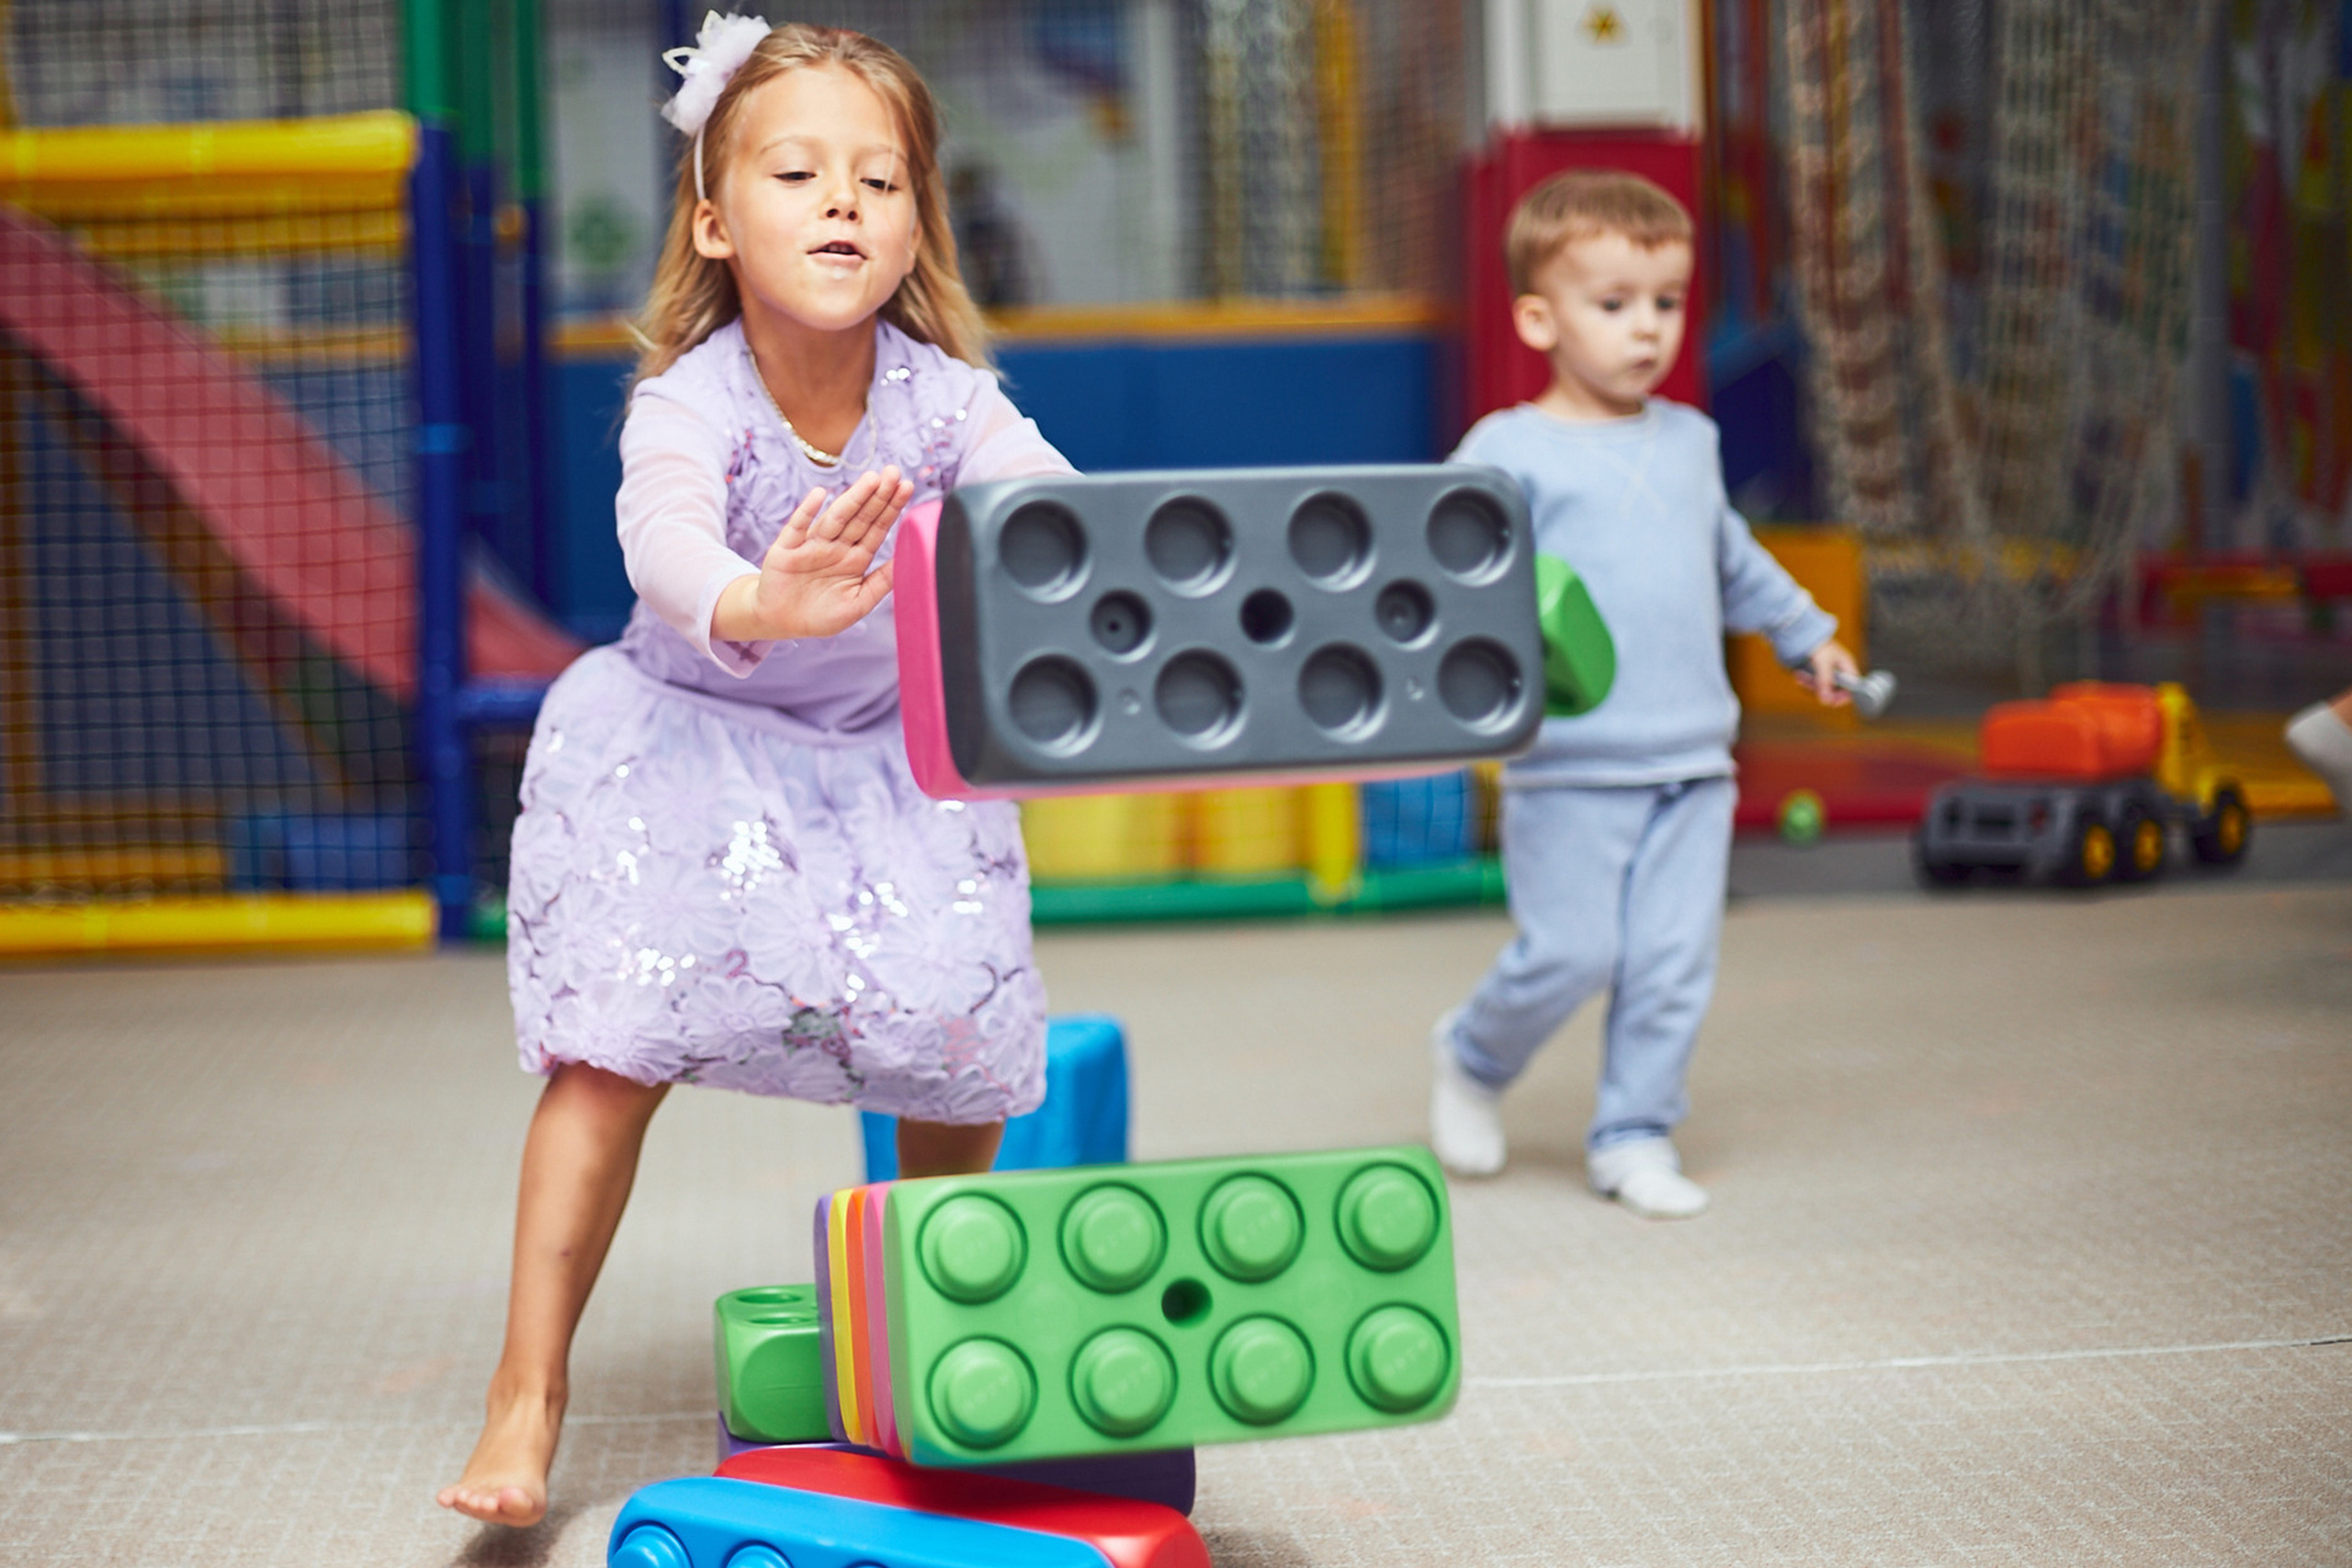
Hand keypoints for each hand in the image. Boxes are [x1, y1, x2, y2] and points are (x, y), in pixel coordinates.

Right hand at [712, 466, 912, 642]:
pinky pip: (798, 527)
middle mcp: (837, 547)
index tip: (907, 487)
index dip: (891, 508)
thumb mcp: (858, 603)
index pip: (877, 529)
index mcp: (856, 558)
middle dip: (878, 495)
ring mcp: (812, 545)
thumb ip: (882, 582)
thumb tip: (909, 560)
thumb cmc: (822, 615)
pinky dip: (807, 511)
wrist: (781, 622)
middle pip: (861, 517)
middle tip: (894, 473)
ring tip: (871, 479)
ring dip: (852, 498)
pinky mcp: (787, 549)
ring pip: (836, 518)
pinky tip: (820, 495)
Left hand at [1798, 639, 1859, 706]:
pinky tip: (1798, 674)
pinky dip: (1804, 681)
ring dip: (1810, 685)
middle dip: (1821, 690)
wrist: (1798, 634)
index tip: (1833, 703)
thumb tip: (1826, 702)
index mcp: (1846, 665)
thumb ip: (1825, 683)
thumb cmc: (1817, 644)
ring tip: (1800, 675)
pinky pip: (1811, 685)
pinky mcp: (1814, 674)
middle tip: (1808, 684)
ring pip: (1821, 689)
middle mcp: (1838, 671)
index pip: (1853, 687)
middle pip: (1835, 691)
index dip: (1845, 697)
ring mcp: (1826, 673)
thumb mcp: (1823, 664)